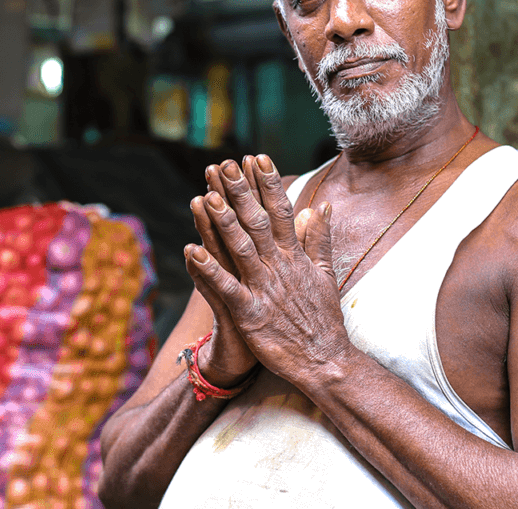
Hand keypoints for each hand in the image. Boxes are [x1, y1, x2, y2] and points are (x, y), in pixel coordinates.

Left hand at [186, 155, 350, 381]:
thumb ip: (319, 239)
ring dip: (222, 222)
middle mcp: (279, 267)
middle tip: (224, 165)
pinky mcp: (250, 313)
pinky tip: (192, 251)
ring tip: (206, 197)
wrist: (325, 361)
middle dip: (240, 192)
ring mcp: (264, 289)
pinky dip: (209, 270)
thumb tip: (321, 207)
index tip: (257, 157)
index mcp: (295, 256)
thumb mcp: (325, 274)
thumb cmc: (322, 320)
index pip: (281, 211)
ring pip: (240, 249)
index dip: (268, 183)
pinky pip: (226, 288)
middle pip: (257, 222)